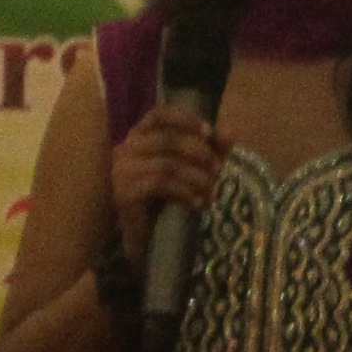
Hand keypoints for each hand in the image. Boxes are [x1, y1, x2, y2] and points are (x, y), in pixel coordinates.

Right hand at [105, 107, 223, 280]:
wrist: (144, 237)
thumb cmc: (165, 198)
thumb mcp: (189, 169)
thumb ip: (208, 150)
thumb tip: (229, 134)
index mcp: (140, 136)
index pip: (159, 114)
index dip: (186, 119)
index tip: (209, 132)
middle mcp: (126, 148)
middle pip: (167, 139)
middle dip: (199, 152)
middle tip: (219, 170)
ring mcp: (122, 170)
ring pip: (166, 163)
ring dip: (195, 176)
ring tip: (211, 191)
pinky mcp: (125, 192)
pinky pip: (160, 184)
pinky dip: (184, 192)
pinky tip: (197, 204)